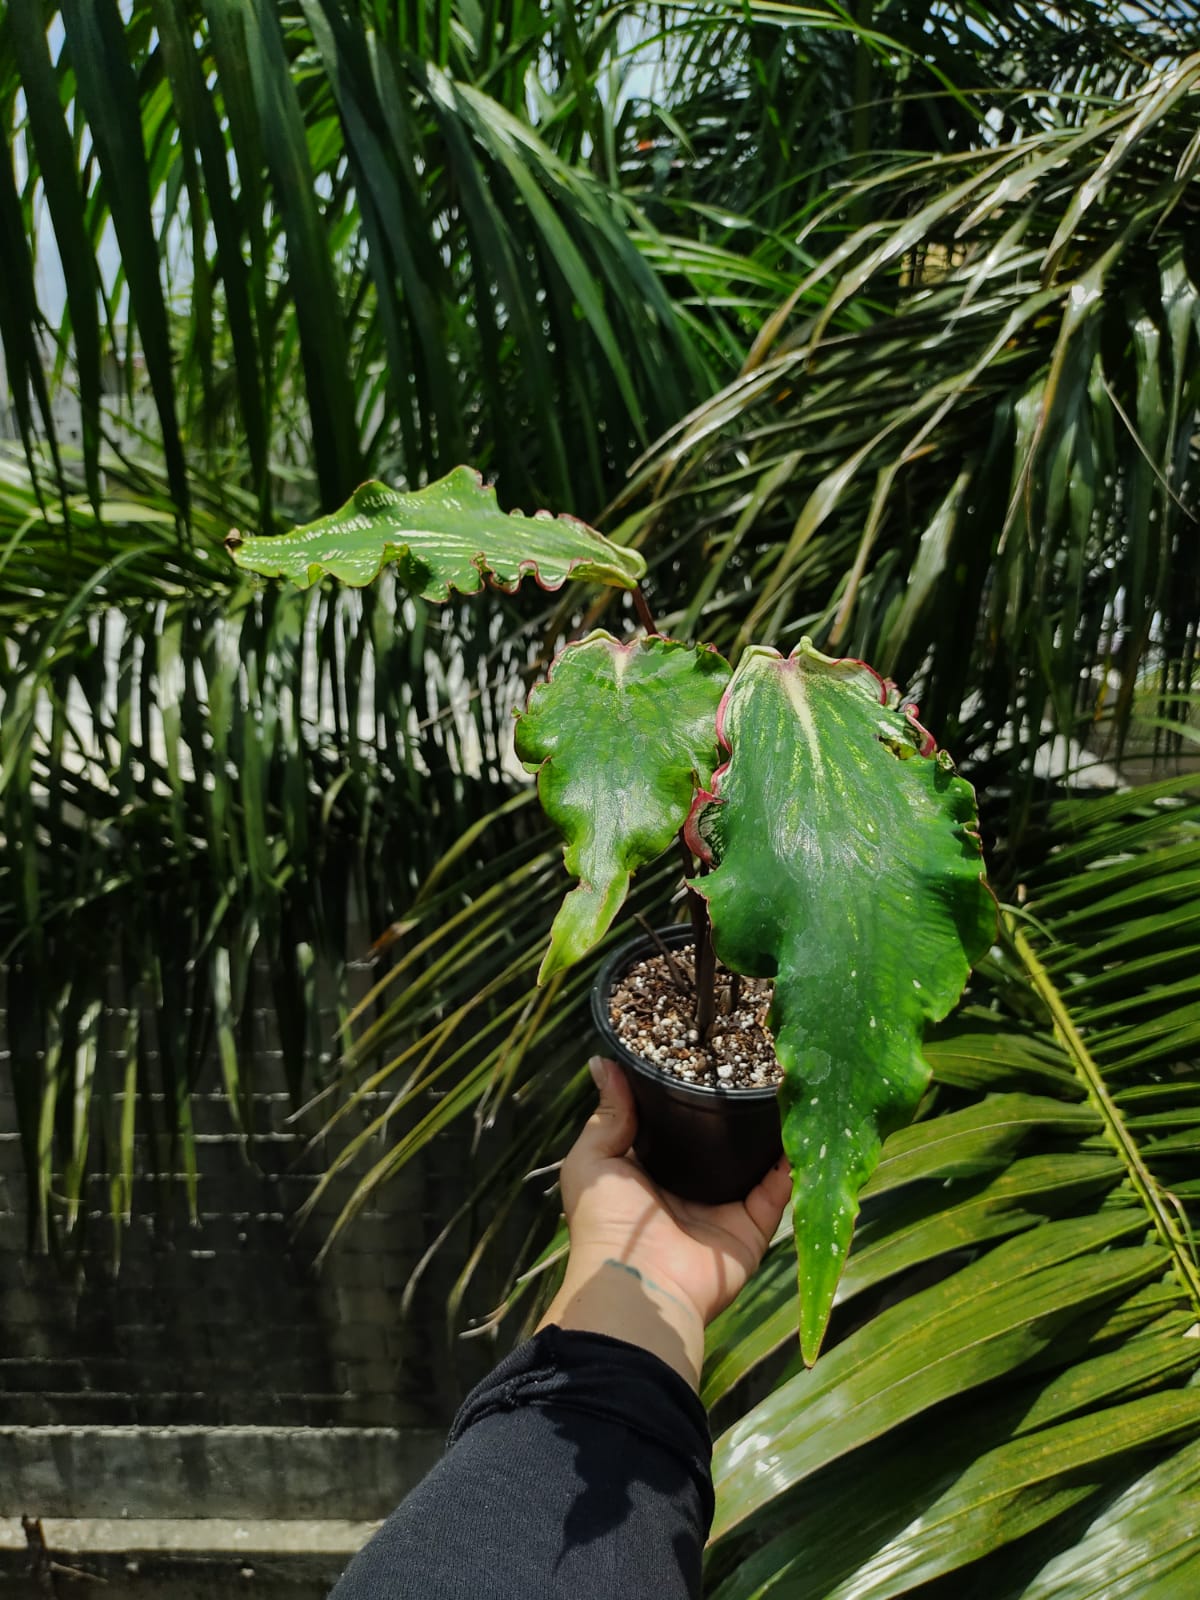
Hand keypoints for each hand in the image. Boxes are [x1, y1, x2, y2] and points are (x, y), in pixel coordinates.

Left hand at [536, 1056, 791, 1389]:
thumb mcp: (594, 1159)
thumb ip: (608, 1115)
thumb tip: (602, 1063)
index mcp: (650, 1171)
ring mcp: (722, 1210)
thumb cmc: (606, 1222)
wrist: (639, 1284)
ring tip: (786, 1088)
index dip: (688, 1093)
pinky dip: (791, 1166)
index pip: (674, 1125)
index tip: (706, 1049)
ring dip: (769, 1133)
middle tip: (756, 1064)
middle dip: (735, 1111)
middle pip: (719, 1143)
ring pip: (754, 1164)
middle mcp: (689, 1189)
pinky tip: (802, 1130)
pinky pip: (777, 1194)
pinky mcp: (750, 1229)